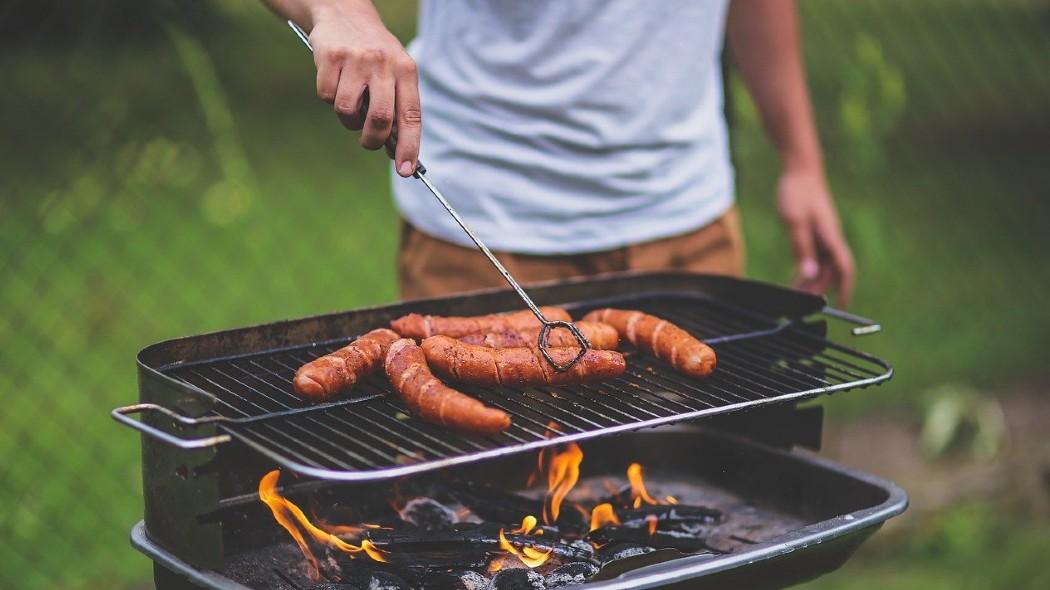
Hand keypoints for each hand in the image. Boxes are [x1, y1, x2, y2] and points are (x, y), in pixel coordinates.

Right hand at [309, 5, 420, 175]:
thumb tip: (396, 152)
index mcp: (406, 70)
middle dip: (373, 140)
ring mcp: (357, 59)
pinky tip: (335, 80)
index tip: (406, 170)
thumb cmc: (374, 55)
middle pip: (380, 119)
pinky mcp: (331, 57)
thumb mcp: (394, 73)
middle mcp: (384, 63)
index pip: (411, 116)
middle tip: (369, 142)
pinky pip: (326, 96)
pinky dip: (328, 97)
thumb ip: (397, 108)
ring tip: (350, 102)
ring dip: (347, 119)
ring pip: (348, 111)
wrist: (344, 13)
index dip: (409, 146)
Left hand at [776, 169, 854, 306]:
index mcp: (831, 237)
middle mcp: (831, 240)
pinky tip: (796, 279)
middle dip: (818, 291)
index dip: (844, 289)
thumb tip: (809, 274)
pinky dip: (807, 270)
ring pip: (822, 267)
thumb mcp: (795, 222)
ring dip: (811, 282)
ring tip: (794, 296)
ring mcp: (824, 237)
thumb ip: (802, 248)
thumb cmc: (798, 193)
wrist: (800, 171)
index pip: (844, 269)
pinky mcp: (816, 234)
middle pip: (830, 273)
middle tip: (800, 305)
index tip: (841, 308)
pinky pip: (815, 258)